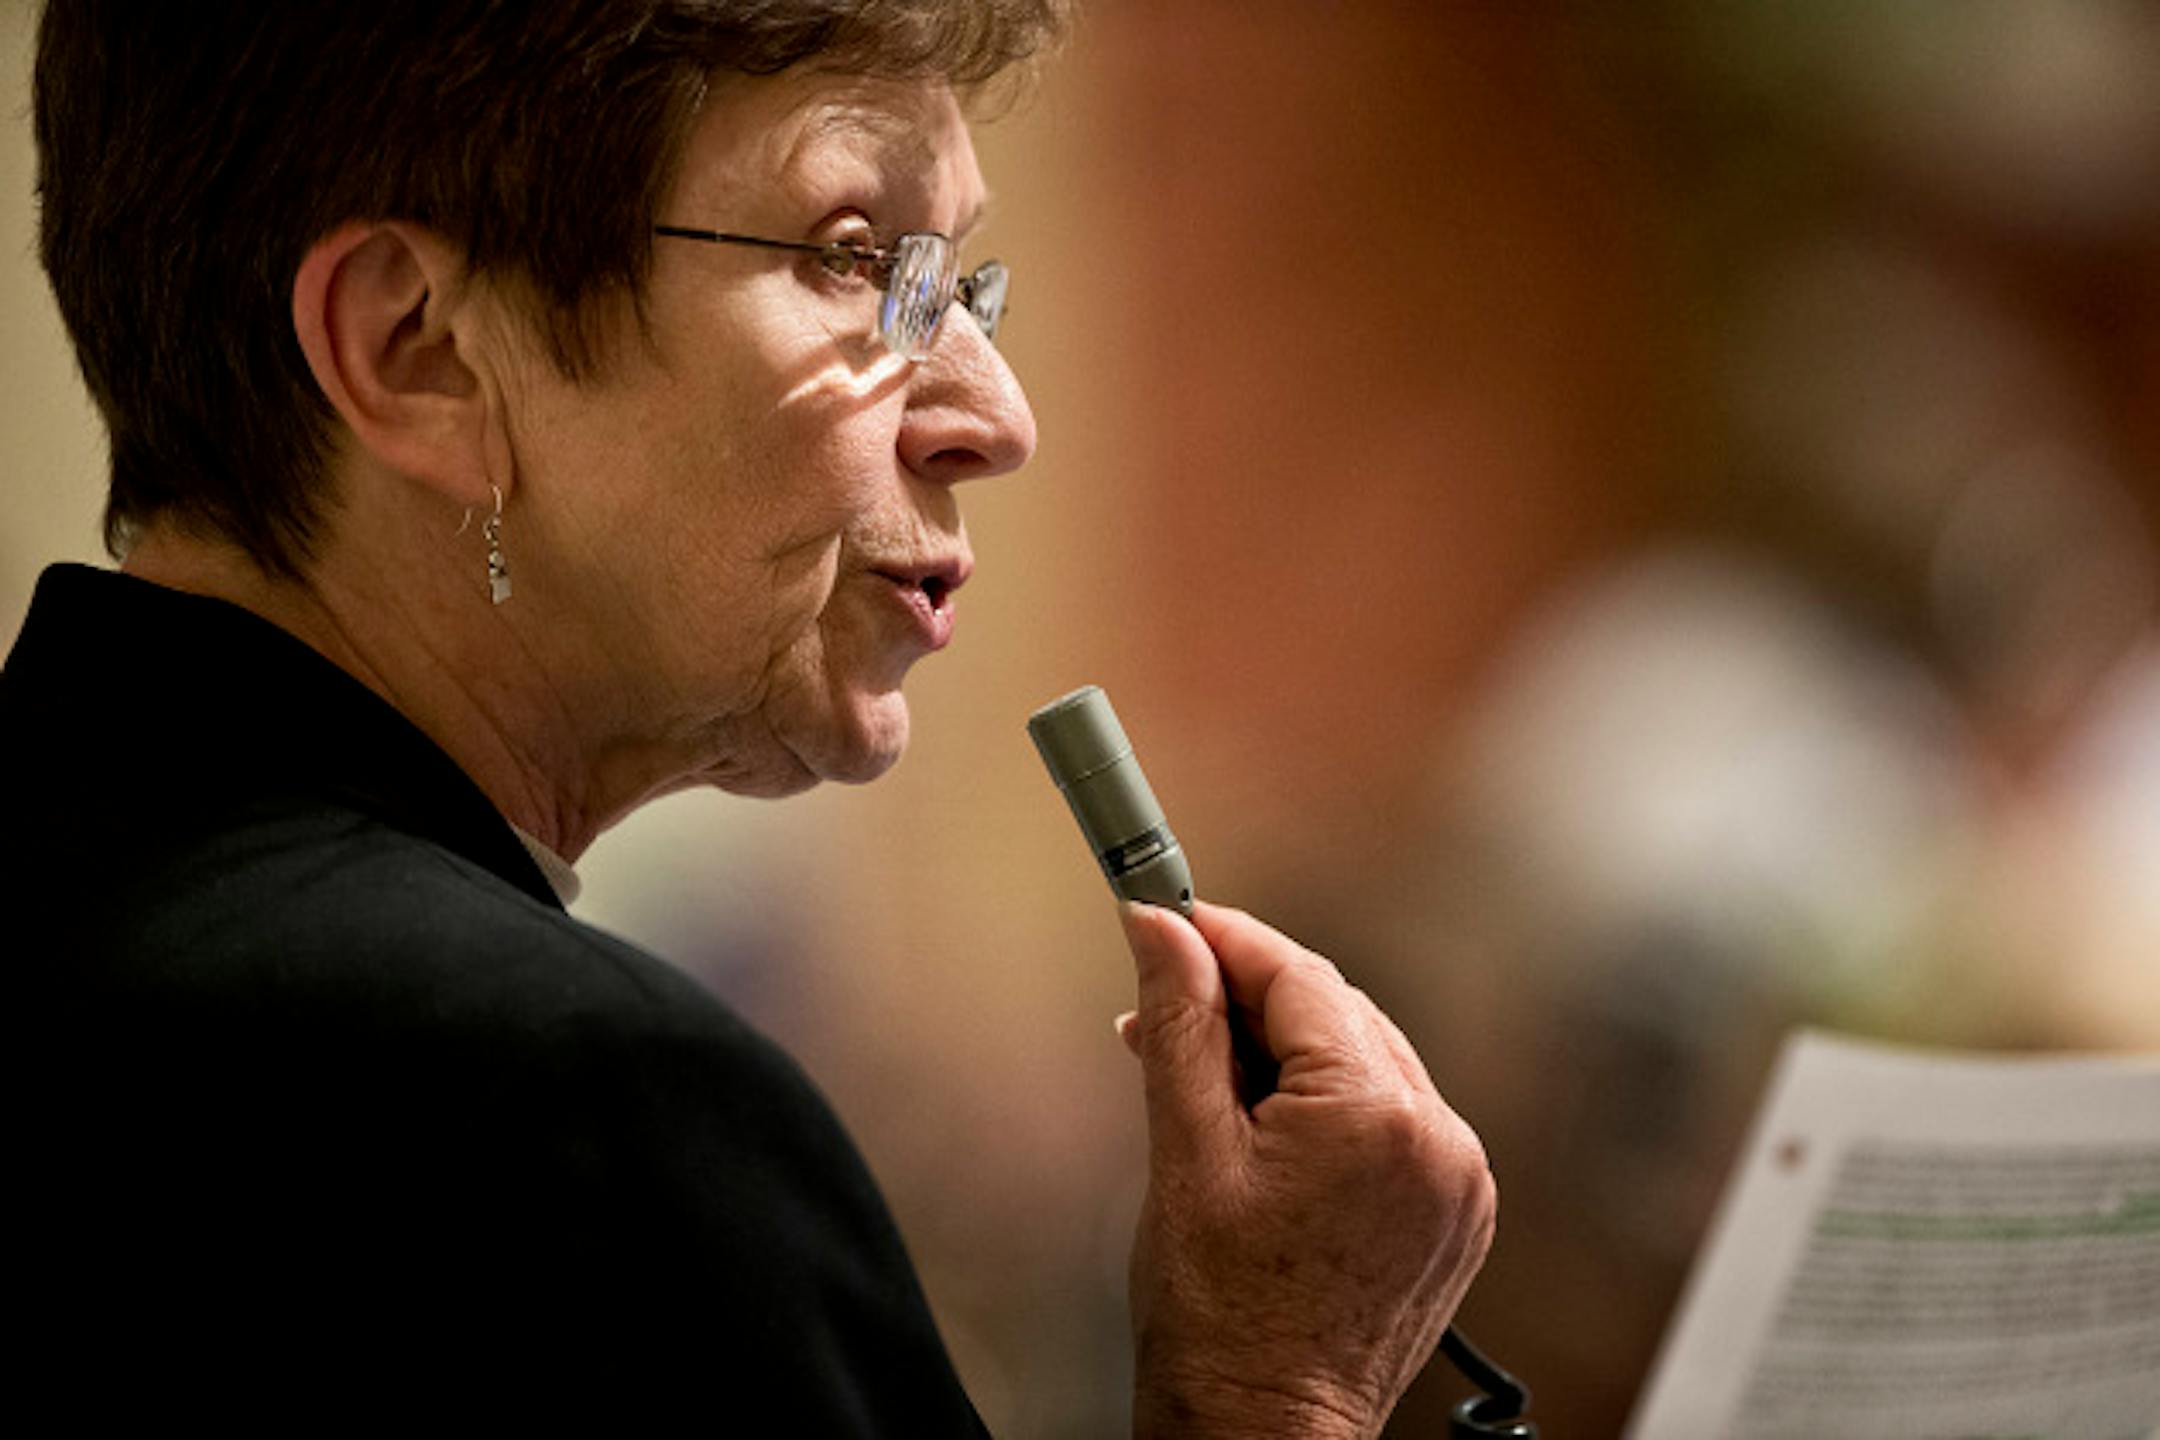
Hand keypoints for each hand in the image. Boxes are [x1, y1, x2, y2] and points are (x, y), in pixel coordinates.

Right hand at [1118, 901, 1495, 1439]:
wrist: (1263, 1432)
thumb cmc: (1221, 1319)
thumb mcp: (1185, 1152)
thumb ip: (1181, 1025)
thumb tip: (1161, 931)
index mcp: (1375, 1115)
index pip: (1299, 977)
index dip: (1226, 941)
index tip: (1172, 920)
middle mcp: (1439, 1138)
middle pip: (1336, 1013)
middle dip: (1249, 1003)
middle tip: (1166, 1010)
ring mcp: (1459, 1179)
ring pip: (1365, 1061)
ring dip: (1288, 1054)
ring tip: (1205, 1085)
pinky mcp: (1458, 1212)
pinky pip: (1393, 1118)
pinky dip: (1331, 1106)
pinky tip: (1266, 1130)